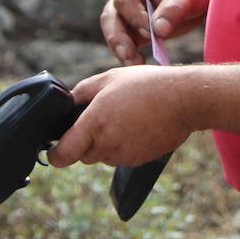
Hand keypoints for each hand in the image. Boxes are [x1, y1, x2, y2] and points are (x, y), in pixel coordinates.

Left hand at [47, 66, 194, 166]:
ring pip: (103, 156)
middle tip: (100, 119)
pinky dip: (123, 146)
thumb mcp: (109, 78)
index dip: (55, 154)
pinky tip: (136, 126)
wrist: (184, 99)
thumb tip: (67, 103)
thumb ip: (82, 92)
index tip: (55, 148)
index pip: (63, 155)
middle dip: (84, 142)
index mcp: (94, 123)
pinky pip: (122, 157)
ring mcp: (124, 155)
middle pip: (83, 155)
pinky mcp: (139, 160)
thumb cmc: (147, 85)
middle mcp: (107, 144)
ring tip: (123, 118)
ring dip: (105, 144)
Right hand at [100, 0, 217, 65]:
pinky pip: (128, 45)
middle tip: (128, 56)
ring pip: (115, 33)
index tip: (150, 32)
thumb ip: (173, 9)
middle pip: (111, 18)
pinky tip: (141, 66)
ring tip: (134, 65)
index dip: (134, 16)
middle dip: (118, 38)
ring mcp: (129, 14)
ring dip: (122, 50)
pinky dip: (131, 56)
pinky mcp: (136, 31)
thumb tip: (158, 32)